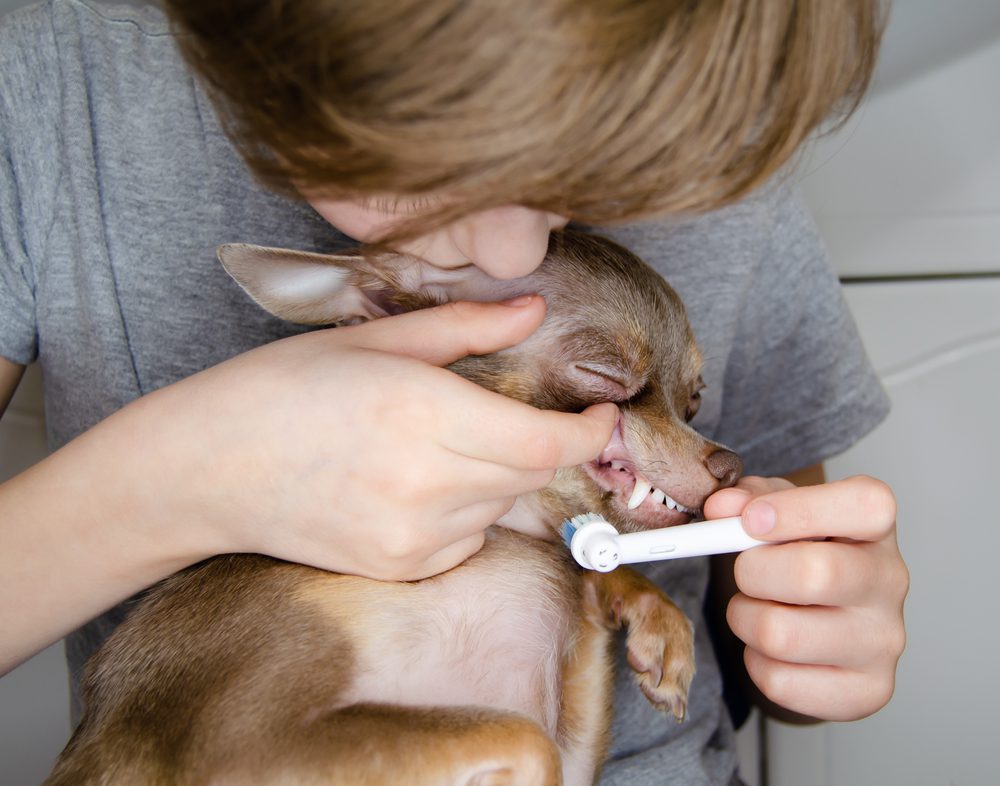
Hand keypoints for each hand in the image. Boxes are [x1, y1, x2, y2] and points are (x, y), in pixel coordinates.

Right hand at [138, 295, 617, 580]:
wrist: (209, 466)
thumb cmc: (282, 390)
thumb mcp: (376, 340)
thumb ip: (467, 328)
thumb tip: (531, 311)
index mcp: (423, 412)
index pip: (544, 442)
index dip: (588, 432)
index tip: (601, 415)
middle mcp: (425, 481)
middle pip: (531, 474)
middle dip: (540, 443)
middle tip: (509, 414)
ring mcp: (411, 534)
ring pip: (502, 507)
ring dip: (498, 475)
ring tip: (438, 446)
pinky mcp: (398, 566)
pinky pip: (468, 539)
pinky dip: (466, 510)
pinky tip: (418, 484)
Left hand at [704, 475, 908, 720]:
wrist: (822, 614)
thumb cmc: (799, 550)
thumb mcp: (777, 508)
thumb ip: (748, 497)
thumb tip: (722, 507)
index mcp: (875, 525)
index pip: (864, 505)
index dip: (798, 509)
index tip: (750, 519)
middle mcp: (891, 580)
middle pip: (814, 574)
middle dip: (753, 571)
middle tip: (745, 571)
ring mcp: (883, 640)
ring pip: (782, 634)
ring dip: (745, 618)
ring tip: (755, 607)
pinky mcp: (867, 689)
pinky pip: (780, 681)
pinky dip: (755, 662)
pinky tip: (771, 647)